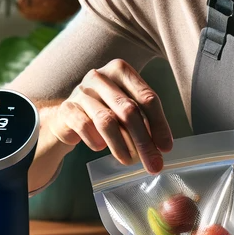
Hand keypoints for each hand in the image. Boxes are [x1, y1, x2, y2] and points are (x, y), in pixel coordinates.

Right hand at [44, 59, 172, 173]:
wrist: (69, 115)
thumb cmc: (106, 110)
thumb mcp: (126, 109)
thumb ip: (144, 121)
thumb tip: (162, 147)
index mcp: (121, 71)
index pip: (147, 98)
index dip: (159, 124)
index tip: (166, 148)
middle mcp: (100, 76)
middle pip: (129, 110)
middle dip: (144, 141)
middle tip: (153, 164)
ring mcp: (81, 91)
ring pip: (107, 120)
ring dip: (121, 145)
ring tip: (129, 161)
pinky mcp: (67, 108)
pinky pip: (85, 126)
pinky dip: (96, 141)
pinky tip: (100, 148)